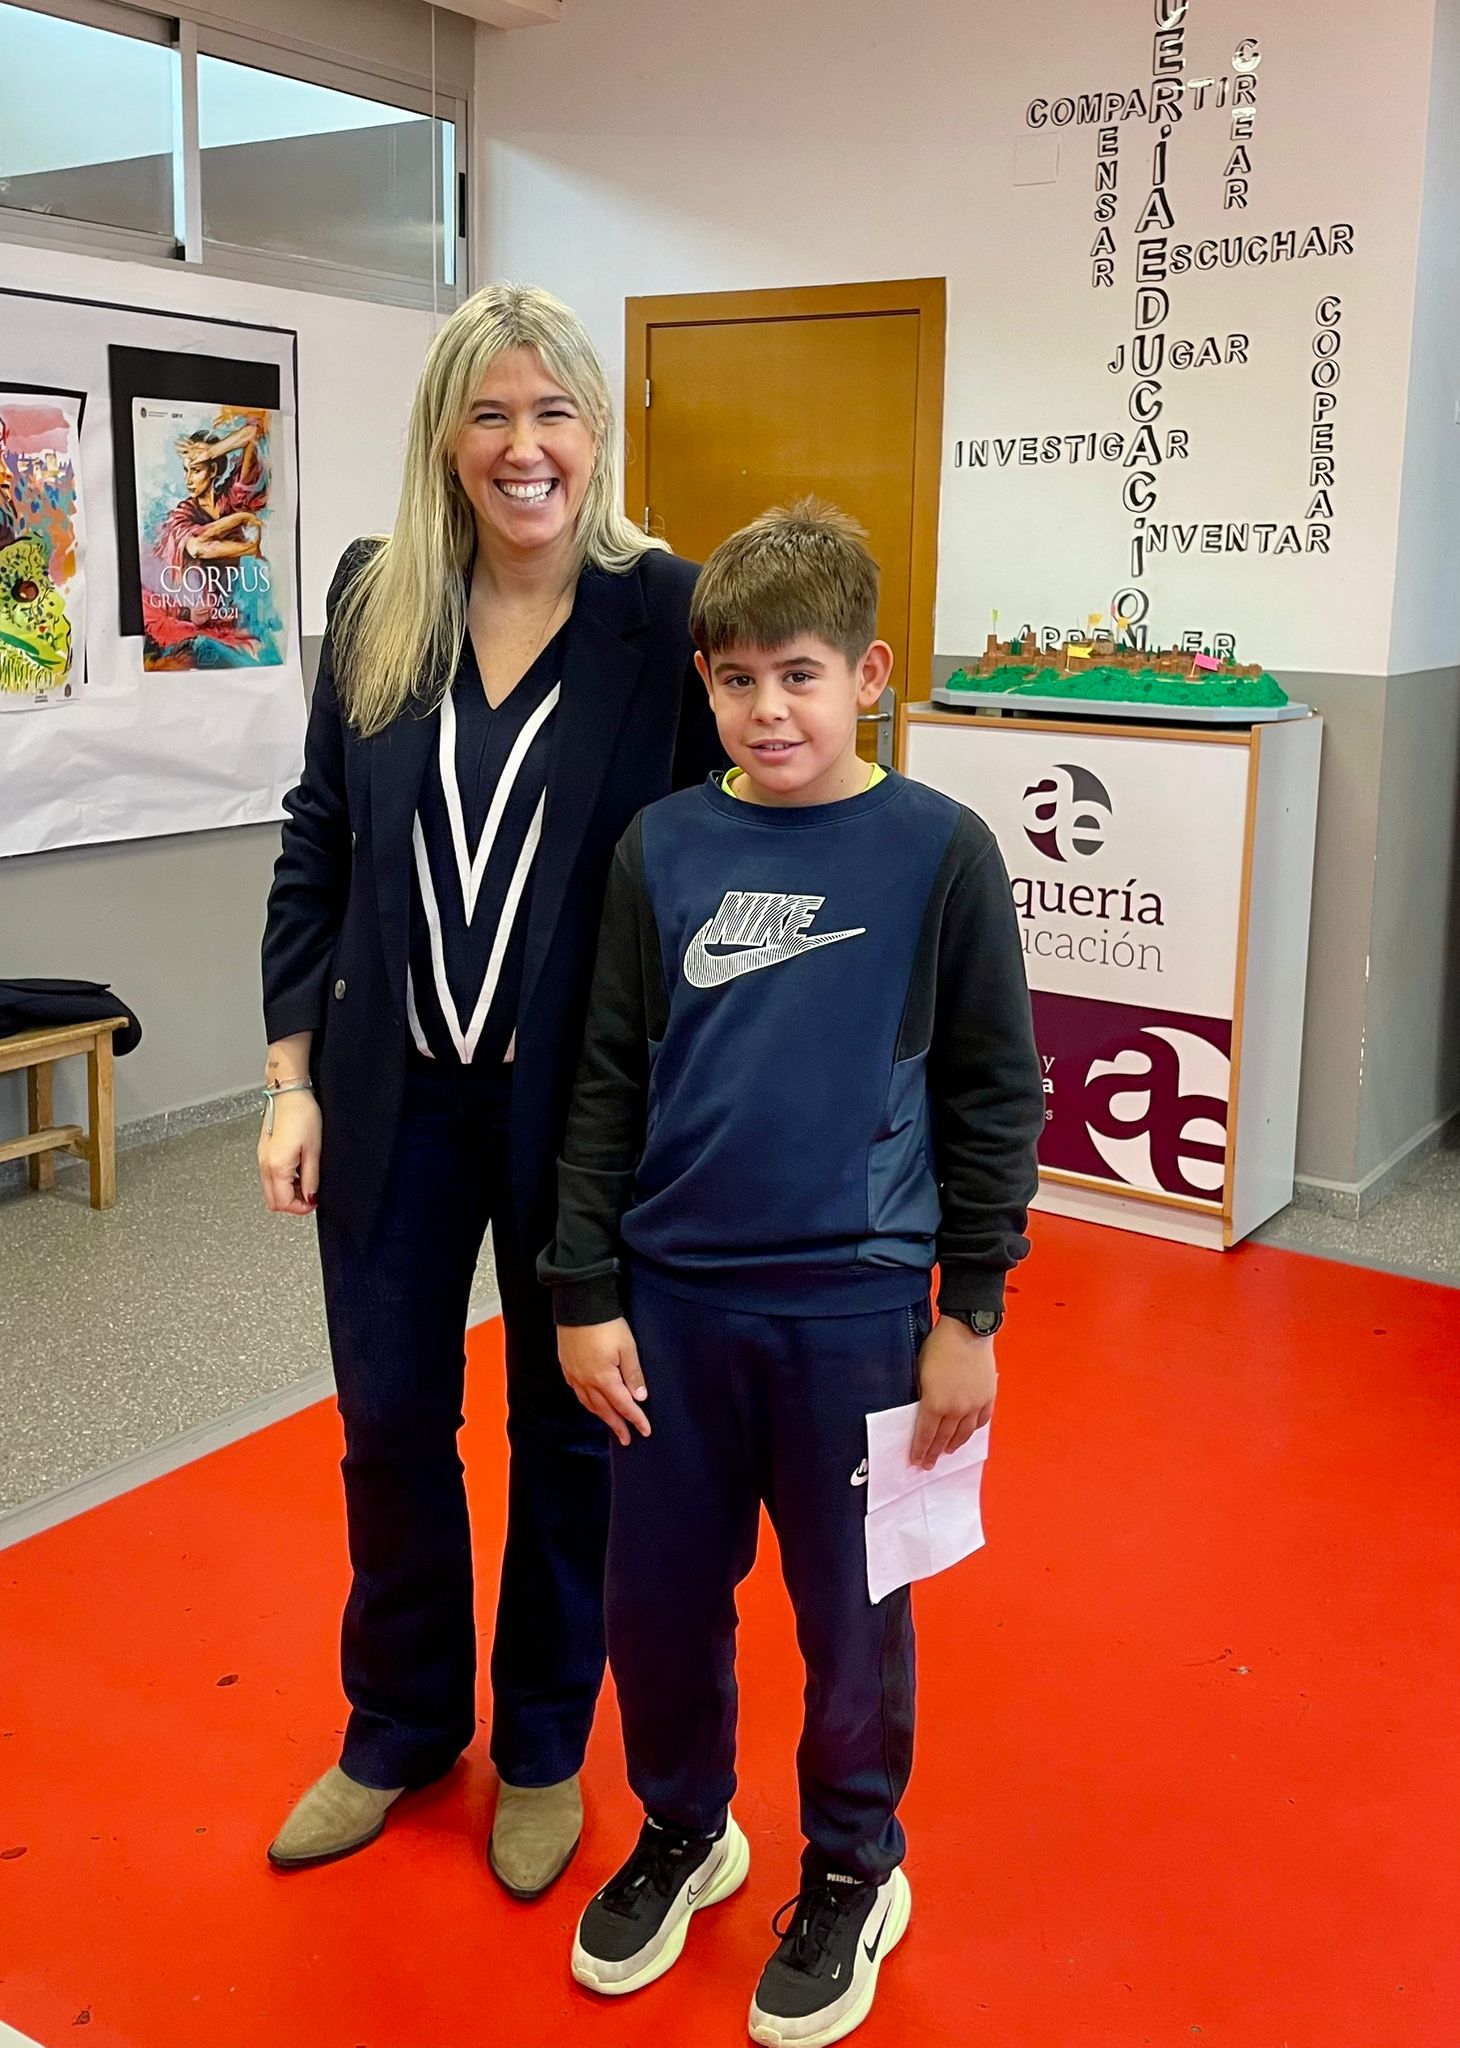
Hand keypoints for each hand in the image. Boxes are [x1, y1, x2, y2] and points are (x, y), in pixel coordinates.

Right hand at [257, 1088, 321, 1215]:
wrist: (288, 1092)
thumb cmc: (302, 1114)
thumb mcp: (313, 1150)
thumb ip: (310, 1178)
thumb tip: (310, 1197)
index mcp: (276, 1166)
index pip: (283, 1203)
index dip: (300, 1208)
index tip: (314, 1202)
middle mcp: (264, 1164)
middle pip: (273, 1201)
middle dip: (292, 1203)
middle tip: (310, 1194)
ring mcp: (262, 1158)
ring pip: (270, 1189)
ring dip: (287, 1192)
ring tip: (306, 1180)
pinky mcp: (264, 1151)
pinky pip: (270, 1176)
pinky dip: (283, 1181)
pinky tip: (297, 1169)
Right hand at [557, 1319, 650, 1445]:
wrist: (578, 1302)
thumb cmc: (606, 1323)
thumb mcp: (627, 1347)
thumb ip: (633, 1374)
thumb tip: (640, 1398)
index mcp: (604, 1378)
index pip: (624, 1405)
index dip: (636, 1419)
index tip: (645, 1431)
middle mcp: (586, 1381)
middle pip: (604, 1410)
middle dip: (617, 1425)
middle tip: (626, 1439)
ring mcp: (574, 1374)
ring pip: (588, 1403)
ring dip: (601, 1416)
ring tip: (611, 1424)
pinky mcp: (566, 1366)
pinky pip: (577, 1391)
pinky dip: (586, 1402)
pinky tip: (590, 1402)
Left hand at [910, 1315, 996, 1468]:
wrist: (967, 1331)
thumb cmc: (938, 1347)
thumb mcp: (920, 1372)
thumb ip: (922, 1396)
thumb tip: (921, 1411)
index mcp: (935, 1404)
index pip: (926, 1435)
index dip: (920, 1450)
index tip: (917, 1462)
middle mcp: (956, 1409)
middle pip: (944, 1439)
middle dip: (934, 1453)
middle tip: (928, 1464)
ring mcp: (974, 1405)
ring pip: (964, 1434)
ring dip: (954, 1445)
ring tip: (947, 1452)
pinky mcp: (988, 1398)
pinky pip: (981, 1421)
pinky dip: (972, 1430)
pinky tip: (966, 1433)